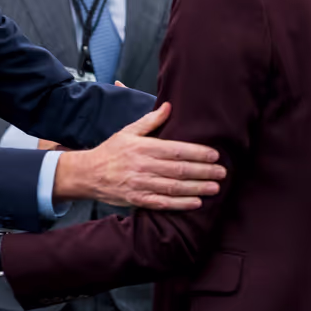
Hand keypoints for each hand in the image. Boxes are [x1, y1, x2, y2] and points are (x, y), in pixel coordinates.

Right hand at [53, 103, 225, 210]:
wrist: (88, 174)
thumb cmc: (111, 151)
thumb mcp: (128, 131)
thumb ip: (150, 121)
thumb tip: (169, 106)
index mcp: (144, 147)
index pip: (176, 150)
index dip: (197, 153)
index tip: (215, 155)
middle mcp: (143, 166)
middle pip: (179, 169)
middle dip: (203, 171)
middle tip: (222, 172)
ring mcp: (141, 184)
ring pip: (174, 187)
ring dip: (197, 188)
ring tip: (215, 187)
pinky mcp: (138, 200)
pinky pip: (162, 203)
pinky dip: (180, 204)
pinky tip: (196, 203)